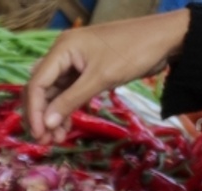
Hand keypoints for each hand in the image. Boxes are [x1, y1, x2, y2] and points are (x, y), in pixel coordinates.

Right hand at [24, 10, 190, 143]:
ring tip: (56, 139)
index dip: (34, 111)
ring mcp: (74, 62)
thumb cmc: (133, 52)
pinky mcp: (86, 70)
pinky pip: (69, 92)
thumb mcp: (100, 78)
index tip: (38, 135)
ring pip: (54, 93)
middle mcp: (63, 54)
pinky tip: (65, 128)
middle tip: (44, 141)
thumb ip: (71, 101)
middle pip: (41, 89)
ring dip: (53, 116)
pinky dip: (66, 109)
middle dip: (41, 116)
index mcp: (62, 49)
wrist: (167, 37)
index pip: (36, 83)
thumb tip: (46, 125)